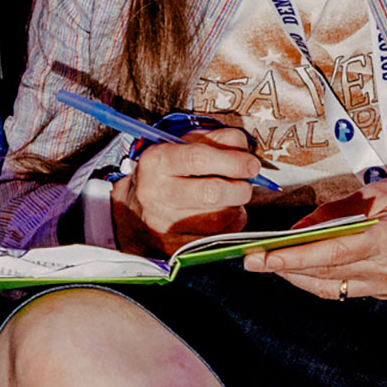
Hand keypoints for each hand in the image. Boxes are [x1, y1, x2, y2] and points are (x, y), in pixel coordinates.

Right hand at [111, 122, 261, 254]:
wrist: (135, 213)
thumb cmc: (169, 173)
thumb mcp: (184, 146)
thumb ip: (218, 140)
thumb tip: (245, 151)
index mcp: (157, 161)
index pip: (198, 158)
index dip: (233, 161)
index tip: (251, 165)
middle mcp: (156, 192)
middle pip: (211, 192)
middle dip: (240, 188)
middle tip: (246, 183)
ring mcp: (163, 223)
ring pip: (218, 218)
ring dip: (236, 207)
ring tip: (232, 198)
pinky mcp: (173, 247)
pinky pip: (216, 238)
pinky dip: (229, 226)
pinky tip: (224, 215)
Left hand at [241, 172, 386, 300]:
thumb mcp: (376, 192)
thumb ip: (334, 212)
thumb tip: (297, 229)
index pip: (331, 254)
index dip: (293, 257)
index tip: (263, 257)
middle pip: (326, 273)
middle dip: (285, 267)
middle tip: (252, 259)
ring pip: (331, 287)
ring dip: (297, 276)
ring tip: (269, 263)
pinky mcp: (386, 290)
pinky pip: (343, 288)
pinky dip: (318, 279)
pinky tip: (299, 267)